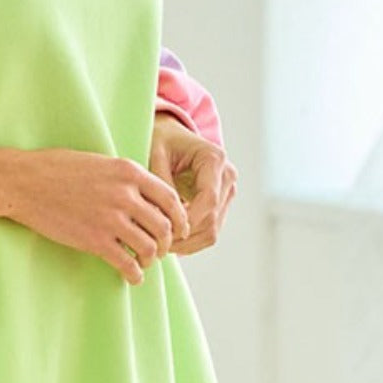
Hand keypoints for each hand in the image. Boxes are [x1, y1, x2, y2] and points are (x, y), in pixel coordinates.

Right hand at [4, 147, 189, 284]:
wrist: (23, 182)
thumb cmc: (56, 169)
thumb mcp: (99, 161)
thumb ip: (124, 177)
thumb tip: (144, 194)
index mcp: (129, 172)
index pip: (170, 199)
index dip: (180, 219)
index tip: (180, 230)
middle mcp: (125, 194)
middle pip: (165, 226)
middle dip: (167, 243)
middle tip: (161, 250)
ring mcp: (111, 218)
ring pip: (150, 247)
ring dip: (152, 259)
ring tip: (144, 262)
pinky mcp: (95, 240)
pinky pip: (127, 263)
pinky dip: (135, 274)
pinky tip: (132, 277)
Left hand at [147, 114, 237, 253]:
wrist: (171, 136)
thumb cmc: (161, 141)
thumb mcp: (155, 154)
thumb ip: (160, 183)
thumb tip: (162, 217)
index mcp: (214, 159)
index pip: (209, 199)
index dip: (188, 219)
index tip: (164, 232)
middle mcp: (227, 176)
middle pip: (212, 219)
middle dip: (184, 235)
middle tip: (157, 244)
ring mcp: (227, 191)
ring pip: (213, 231)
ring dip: (187, 243)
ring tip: (161, 245)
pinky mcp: (222, 204)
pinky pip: (209, 231)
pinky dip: (190, 241)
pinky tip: (170, 242)